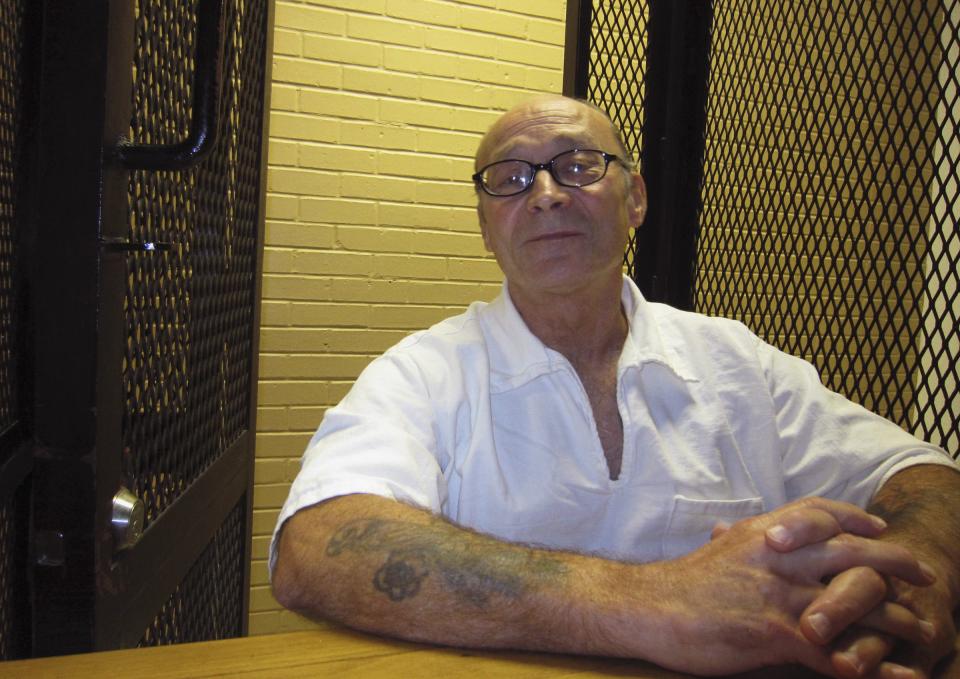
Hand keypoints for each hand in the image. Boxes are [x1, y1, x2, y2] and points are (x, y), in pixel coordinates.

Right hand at [655, 497, 932, 676]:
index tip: (881, 526)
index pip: (820, 512)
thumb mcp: (714, 552)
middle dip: (895, 562)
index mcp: (762, 534)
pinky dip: (871, 667)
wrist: (647, 608)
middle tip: (925, 574)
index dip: (855, 517)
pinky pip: (835, 651)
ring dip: (895, 619)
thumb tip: (729, 531)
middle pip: (851, 551)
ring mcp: (777, 594)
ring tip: (924, 632)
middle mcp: (776, 557)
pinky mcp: (773, 634)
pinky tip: (896, 677)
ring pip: (854, 601)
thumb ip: (735, 541)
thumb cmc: (679, 584)